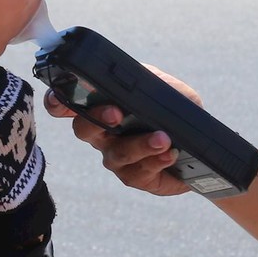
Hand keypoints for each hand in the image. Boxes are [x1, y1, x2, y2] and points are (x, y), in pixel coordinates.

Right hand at [41, 67, 199, 198]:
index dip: (57, 102)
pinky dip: (156, 162)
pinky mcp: (136, 177)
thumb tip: (142, 79)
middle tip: (116, 113)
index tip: (60, 98)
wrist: (200, 141)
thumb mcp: (167, 88)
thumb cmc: (175, 110)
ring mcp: (116, 158)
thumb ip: (152, 80)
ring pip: (117, 154)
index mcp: (102, 107)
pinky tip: (170, 153)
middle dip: (97, 119)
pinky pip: (139, 173)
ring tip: (163, 138)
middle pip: (84, 129)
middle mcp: (102, 134)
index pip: (68, 104)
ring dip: (139, 145)